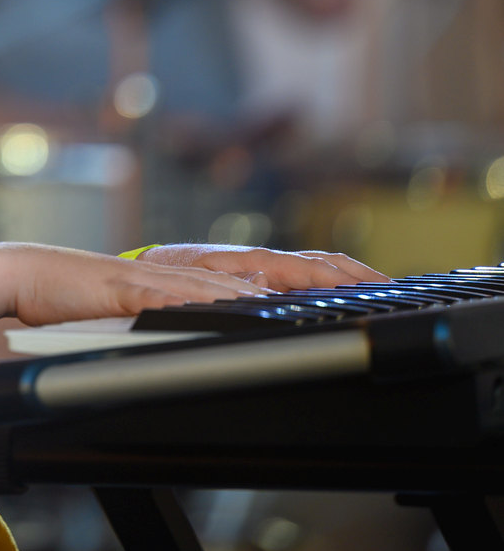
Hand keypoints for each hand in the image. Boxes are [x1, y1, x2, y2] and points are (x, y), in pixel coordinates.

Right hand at [9, 246, 263, 327]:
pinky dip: (184, 304)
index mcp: (149, 282)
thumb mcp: (107, 309)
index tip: (281, 296)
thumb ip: (135, 317)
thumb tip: (156, 336)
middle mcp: (149, 276)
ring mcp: (134, 281)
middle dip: (255, 291)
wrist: (17, 273)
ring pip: (195, 287)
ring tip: (270, 302)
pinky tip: (208, 310)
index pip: (208, 284)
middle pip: (213, 283)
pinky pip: (156, 299)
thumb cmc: (58, 297)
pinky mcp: (115, 291)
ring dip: (233, 296)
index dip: (245, 291)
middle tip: (294, 298)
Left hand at [137, 245, 388, 290]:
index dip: (344, 279)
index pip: (312, 269)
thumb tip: (267, 284)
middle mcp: (267, 260)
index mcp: (257, 260)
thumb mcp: (199, 281)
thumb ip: (232, 283)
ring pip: (319, 265)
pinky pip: (306, 272)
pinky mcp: (262, 272)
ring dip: (352, 274)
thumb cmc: (174, 274)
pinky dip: (332, 277)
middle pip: (325, 262)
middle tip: (397, 291)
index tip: (375, 289)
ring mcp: (267, 264)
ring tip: (383, 290)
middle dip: (361, 274)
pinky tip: (344, 291)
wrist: (152, 267)